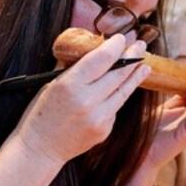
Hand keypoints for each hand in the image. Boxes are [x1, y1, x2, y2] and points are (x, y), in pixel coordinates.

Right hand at [5, 34, 150, 165]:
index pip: (101, 59)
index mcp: (71, 85)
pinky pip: (115, 107)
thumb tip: (92, 46)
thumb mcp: (51, 83)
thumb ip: (73, 66)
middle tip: (140, 45)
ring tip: (144, 64)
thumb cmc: (41, 112)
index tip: (121, 38)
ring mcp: (99, 118)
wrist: (40, 148)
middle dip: (131, 56)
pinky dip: (118, 96)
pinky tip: (123, 86)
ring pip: (123, 91)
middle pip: (118, 74)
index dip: (115, 46)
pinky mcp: (105, 130)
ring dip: (135, 75)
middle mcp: (88, 101)